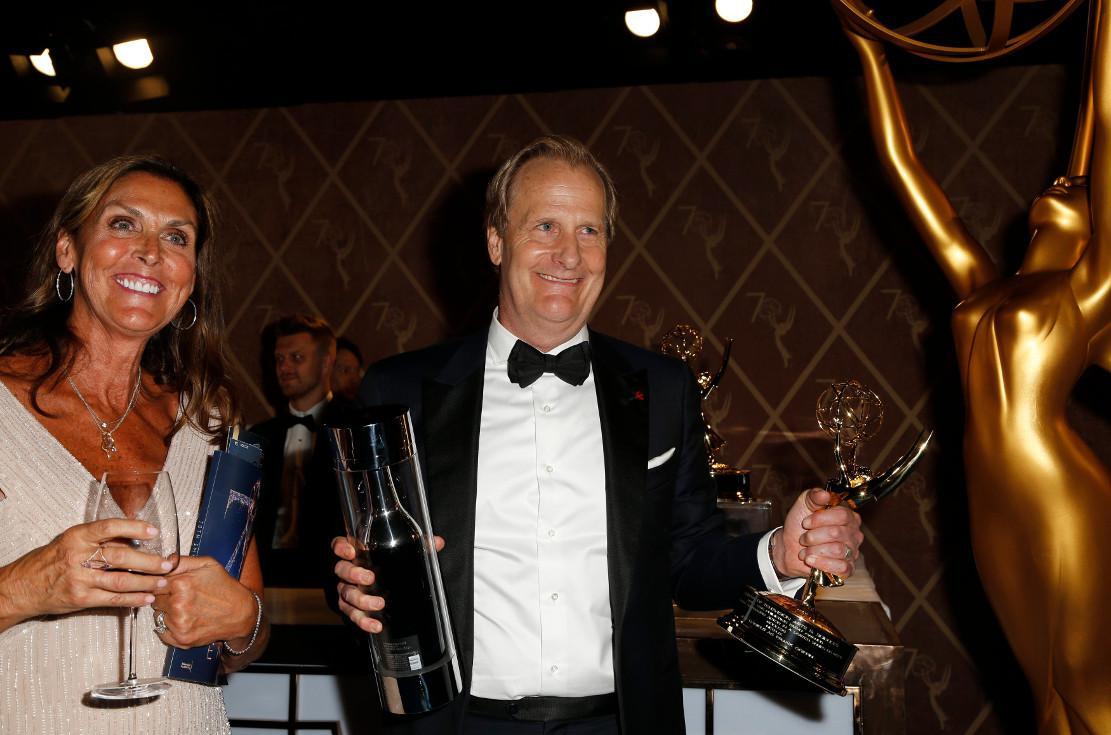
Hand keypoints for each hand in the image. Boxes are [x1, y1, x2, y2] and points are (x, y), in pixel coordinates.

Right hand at [0, 519, 169, 630]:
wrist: (22, 586)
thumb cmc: (50, 560)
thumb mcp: (72, 541)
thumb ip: (101, 540)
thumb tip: (134, 539)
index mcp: (78, 536)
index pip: (109, 527)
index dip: (134, 528)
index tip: (154, 531)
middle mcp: (78, 556)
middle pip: (120, 556)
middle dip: (149, 561)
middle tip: (167, 563)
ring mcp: (79, 579)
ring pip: (120, 580)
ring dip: (146, 582)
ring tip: (163, 582)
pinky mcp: (81, 598)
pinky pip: (112, 599)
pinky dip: (133, 599)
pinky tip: (147, 598)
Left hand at [150, 555, 255, 648]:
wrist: (241, 614)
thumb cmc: (225, 588)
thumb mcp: (208, 565)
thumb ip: (182, 561)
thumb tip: (163, 561)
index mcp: (181, 584)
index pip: (155, 583)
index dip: (164, 584)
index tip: (171, 586)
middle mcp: (177, 604)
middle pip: (155, 600)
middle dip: (165, 597)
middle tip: (182, 597)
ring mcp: (178, 623)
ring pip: (158, 616)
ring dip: (167, 612)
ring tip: (187, 609)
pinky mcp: (181, 639)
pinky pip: (162, 632)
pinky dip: (169, 627)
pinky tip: (185, 620)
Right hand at [332, 535, 444, 633]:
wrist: (385, 592)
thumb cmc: (389, 566)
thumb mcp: (405, 554)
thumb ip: (421, 546)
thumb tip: (438, 542)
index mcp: (357, 553)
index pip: (339, 545)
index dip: (341, 547)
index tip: (351, 551)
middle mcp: (348, 571)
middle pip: (341, 570)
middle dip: (354, 574)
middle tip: (370, 578)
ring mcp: (347, 590)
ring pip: (346, 594)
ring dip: (361, 600)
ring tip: (379, 604)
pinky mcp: (350, 608)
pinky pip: (352, 615)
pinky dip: (364, 621)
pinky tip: (376, 625)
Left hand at [773, 488, 863, 579]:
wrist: (788, 548)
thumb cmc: (799, 525)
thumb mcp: (803, 504)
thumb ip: (814, 496)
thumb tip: (825, 495)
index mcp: (847, 515)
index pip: (842, 515)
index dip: (821, 519)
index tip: (805, 522)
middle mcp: (853, 533)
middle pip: (837, 533)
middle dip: (814, 536)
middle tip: (803, 538)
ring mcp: (852, 552)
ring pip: (837, 550)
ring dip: (814, 550)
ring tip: (805, 550)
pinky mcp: (847, 569)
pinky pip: (841, 567)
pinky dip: (821, 563)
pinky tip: (811, 560)